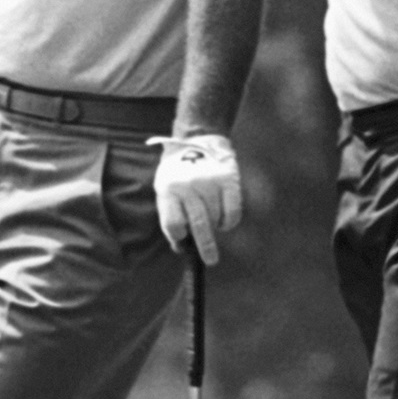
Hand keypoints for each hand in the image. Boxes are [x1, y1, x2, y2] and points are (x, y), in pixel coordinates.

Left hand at [146, 134, 241, 264]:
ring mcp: (210, 183)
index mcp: (168, 189)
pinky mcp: (229, 180)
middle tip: (211, 260)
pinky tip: (224, 220)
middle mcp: (189, 186)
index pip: (173, 224)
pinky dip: (229, 221)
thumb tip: (180, 246)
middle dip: (205, 247)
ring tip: (212, 221)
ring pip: (216, 219)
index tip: (183, 242)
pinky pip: (233, 211)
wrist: (197, 137)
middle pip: (198, 225)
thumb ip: (169, 214)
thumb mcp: (164, 187)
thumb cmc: (178, 170)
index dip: (178, 237)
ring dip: (215, 227)